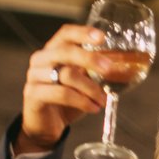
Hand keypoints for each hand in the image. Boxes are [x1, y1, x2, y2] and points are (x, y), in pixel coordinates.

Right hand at [17, 25, 112, 153]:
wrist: (45, 126)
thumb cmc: (67, 100)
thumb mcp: (84, 83)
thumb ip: (96, 73)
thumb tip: (126, 67)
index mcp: (53, 50)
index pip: (66, 34)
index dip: (83, 33)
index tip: (102, 37)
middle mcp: (41, 59)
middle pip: (66, 51)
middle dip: (91, 59)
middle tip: (109, 70)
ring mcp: (34, 76)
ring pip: (67, 74)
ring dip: (90, 88)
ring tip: (103, 101)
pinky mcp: (33, 94)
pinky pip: (61, 93)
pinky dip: (82, 101)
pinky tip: (93, 108)